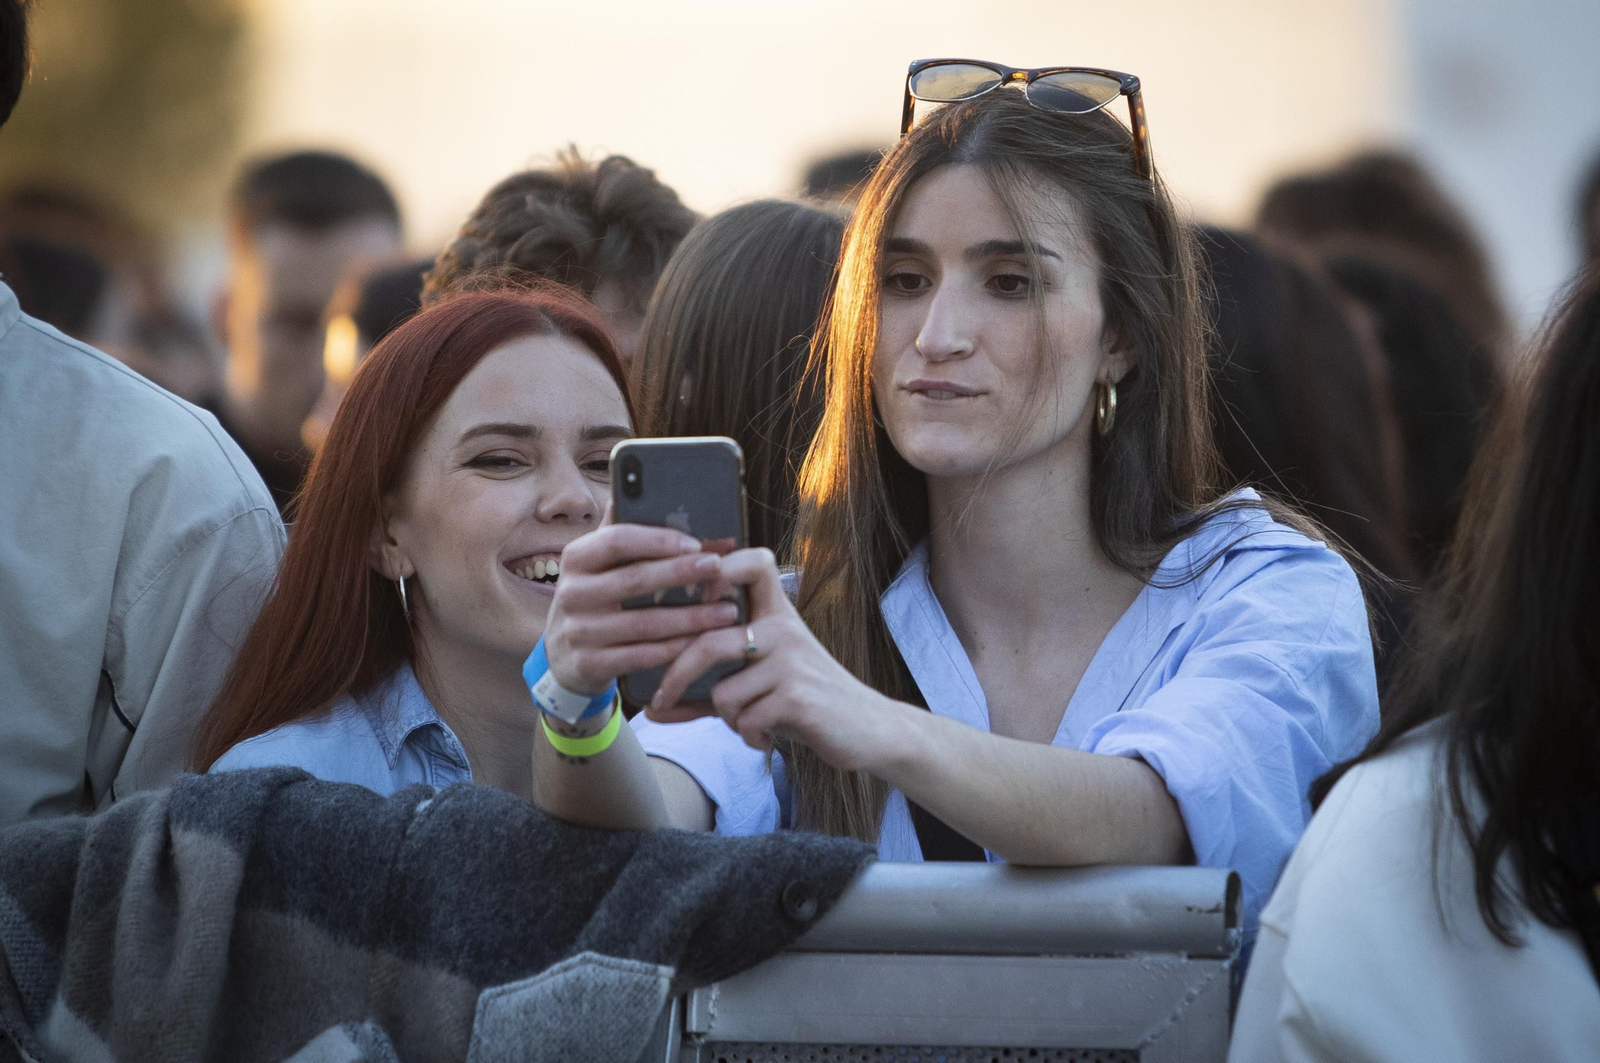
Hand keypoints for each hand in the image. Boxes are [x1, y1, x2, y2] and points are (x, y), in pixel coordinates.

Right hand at [543, 522, 744, 695]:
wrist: (562, 659)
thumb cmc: (593, 599)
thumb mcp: (596, 564)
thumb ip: (619, 531)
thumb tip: (643, 484)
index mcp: (576, 557)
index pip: (617, 540)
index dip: (658, 540)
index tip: (696, 544)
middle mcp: (572, 593)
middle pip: (634, 580)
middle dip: (682, 574)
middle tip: (720, 569)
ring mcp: (578, 631)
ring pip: (644, 624)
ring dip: (691, 618)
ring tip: (727, 612)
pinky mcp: (589, 664)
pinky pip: (641, 656)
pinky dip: (676, 650)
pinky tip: (702, 643)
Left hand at [646, 548, 909, 773]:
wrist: (869, 728)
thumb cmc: (808, 701)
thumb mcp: (760, 688)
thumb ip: (708, 692)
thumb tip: (651, 713)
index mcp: (778, 615)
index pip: (754, 564)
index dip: (719, 567)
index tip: (695, 592)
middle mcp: (784, 629)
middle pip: (709, 641)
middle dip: (676, 677)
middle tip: (659, 701)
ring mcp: (792, 661)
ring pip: (723, 693)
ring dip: (729, 719)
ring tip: (751, 723)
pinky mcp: (797, 697)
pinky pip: (745, 720)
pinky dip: (749, 737)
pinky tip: (768, 738)